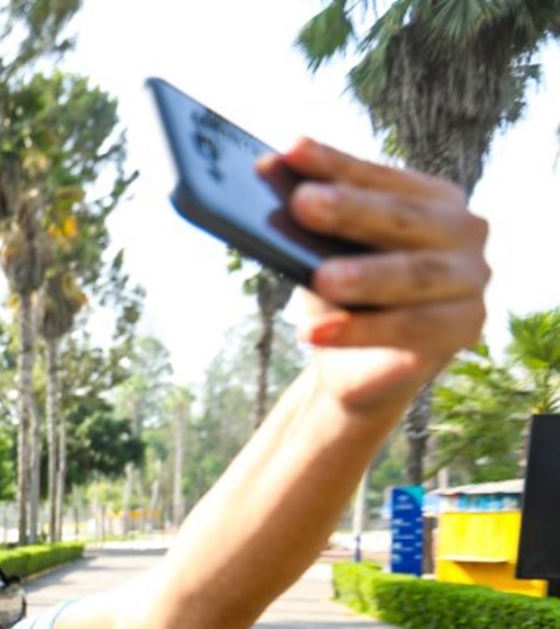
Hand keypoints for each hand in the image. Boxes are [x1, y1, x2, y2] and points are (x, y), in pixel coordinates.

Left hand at [268, 138, 488, 411]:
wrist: (356, 366)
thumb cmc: (343, 296)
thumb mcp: (320, 253)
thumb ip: (306, 217)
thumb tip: (268, 170)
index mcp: (432, 197)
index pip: (379, 177)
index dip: (335, 164)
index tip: (291, 150)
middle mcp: (464, 229)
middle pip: (403, 218)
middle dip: (351, 210)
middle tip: (303, 203)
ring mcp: (472, 278)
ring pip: (415, 274)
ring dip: (366, 274)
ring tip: (321, 278)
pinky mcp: (467, 326)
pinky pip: (412, 326)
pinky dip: (361, 329)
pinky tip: (315, 332)